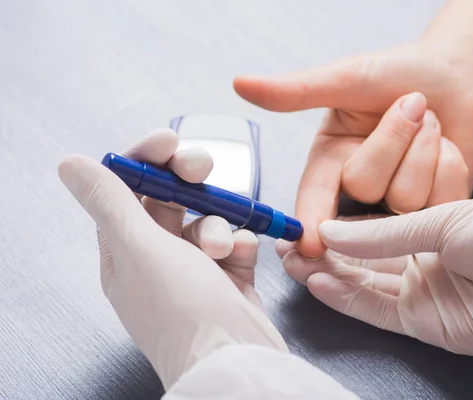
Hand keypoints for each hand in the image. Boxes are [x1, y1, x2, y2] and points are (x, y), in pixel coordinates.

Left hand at [59, 129, 286, 389]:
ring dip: (217, 224)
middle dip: (188, 180)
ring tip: (221, 247)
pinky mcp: (228, 277)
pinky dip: (239, 242)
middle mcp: (156, 259)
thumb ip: (110, 200)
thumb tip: (72, 164)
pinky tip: (240, 255)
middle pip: (170, 199)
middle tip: (201, 166)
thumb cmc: (183, 311)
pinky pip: (234, 242)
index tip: (168, 141)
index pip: (127, 191)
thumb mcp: (141, 248)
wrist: (237, 359)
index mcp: (123, 253)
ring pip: (206, 219)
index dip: (146, 161)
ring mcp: (194, 269)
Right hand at [234, 44, 472, 257]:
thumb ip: (298, 91)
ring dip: (424, 150)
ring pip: (406, 200)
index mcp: (332, 160)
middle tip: (411, 105)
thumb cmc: (402, 70)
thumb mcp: (349, 78)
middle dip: (391, 143)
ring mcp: (399, 203)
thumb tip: (241, 83)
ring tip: (430, 122)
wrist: (461, 72)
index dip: (312, 222)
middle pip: (365, 191)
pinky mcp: (435, 210)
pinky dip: (448, 167)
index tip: (309, 246)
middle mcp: (361, 187)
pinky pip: (441, 204)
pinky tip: (448, 147)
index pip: (314, 197)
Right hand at [276, 198, 472, 355]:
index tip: (305, 222)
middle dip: (322, 254)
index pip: (370, 231)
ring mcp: (421, 293)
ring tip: (293, 264)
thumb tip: (332, 230)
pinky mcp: (423, 323)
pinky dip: (347, 298)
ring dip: (327, 276)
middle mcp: (421, 262)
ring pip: (362, 285)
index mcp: (428, 230)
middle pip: (360, 260)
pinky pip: (376, 310)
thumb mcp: (442, 219)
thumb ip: (384, 232)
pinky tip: (321, 284)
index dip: (337, 229)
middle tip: (288, 246)